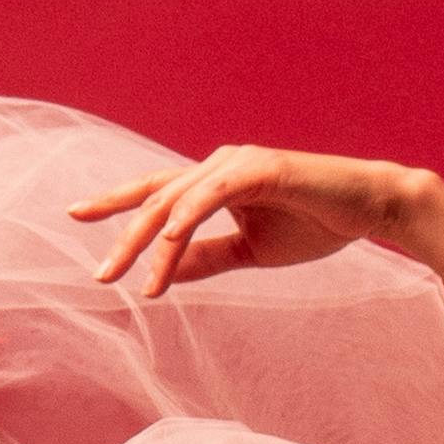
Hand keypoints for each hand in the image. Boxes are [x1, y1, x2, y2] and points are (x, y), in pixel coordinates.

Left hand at [72, 143, 438, 295]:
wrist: (368, 210)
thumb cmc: (314, 224)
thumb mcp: (249, 251)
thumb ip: (206, 259)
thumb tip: (161, 274)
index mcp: (213, 181)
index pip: (154, 193)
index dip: (114, 202)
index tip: (76, 216)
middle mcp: (218, 165)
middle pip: (155, 200)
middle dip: (123, 238)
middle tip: (98, 274)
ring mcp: (237, 163)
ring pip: (178, 203)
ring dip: (151, 244)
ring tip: (131, 280)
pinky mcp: (260, 169)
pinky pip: (212, 195)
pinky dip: (187, 217)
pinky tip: (168, 242)